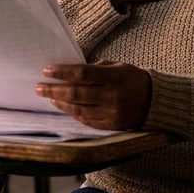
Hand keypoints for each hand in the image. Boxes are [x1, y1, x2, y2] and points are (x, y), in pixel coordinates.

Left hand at [35, 62, 152, 129]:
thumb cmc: (133, 79)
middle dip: (53, 90)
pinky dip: (73, 113)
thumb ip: (95, 69)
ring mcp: (111, 113)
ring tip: (49, 97)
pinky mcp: (111, 125)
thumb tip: (70, 73)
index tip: (46, 70)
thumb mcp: (117, 67)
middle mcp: (111, 96)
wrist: (155, 101)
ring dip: (61, 103)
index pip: (82, 73)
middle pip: (76, 93)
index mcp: (113, 77)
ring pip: (78, 109)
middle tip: (39, 87)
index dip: (62, 72)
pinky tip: (65, 107)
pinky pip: (86, 120)